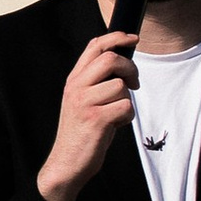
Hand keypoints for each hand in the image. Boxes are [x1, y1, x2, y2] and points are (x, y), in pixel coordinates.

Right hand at [36, 27, 139, 200]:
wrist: (66, 163)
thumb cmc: (81, 132)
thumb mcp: (82, 100)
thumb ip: (95, 81)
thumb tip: (123, 64)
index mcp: (74, 80)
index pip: (95, 46)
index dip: (117, 37)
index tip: (133, 38)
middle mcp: (76, 87)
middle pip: (110, 59)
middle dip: (130, 68)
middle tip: (134, 83)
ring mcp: (85, 103)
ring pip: (121, 86)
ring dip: (127, 100)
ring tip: (116, 114)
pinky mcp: (96, 120)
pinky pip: (125, 107)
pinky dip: (127, 117)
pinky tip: (116, 125)